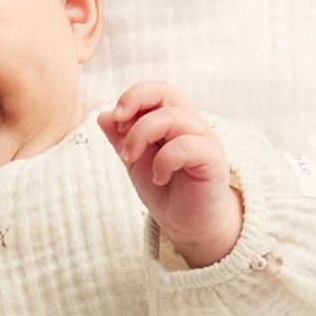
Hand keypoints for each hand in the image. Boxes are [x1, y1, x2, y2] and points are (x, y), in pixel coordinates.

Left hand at [97, 80, 242, 265]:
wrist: (189, 225)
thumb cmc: (166, 191)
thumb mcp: (135, 163)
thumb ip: (122, 139)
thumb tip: (103, 116)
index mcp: (173, 120)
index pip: (156, 90)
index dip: (132, 97)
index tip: (116, 121)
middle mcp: (191, 124)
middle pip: (164, 92)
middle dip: (134, 105)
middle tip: (120, 135)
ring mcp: (204, 140)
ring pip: (171, 118)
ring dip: (141, 136)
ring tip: (131, 160)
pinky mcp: (212, 160)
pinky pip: (185, 147)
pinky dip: (164, 161)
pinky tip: (158, 178)